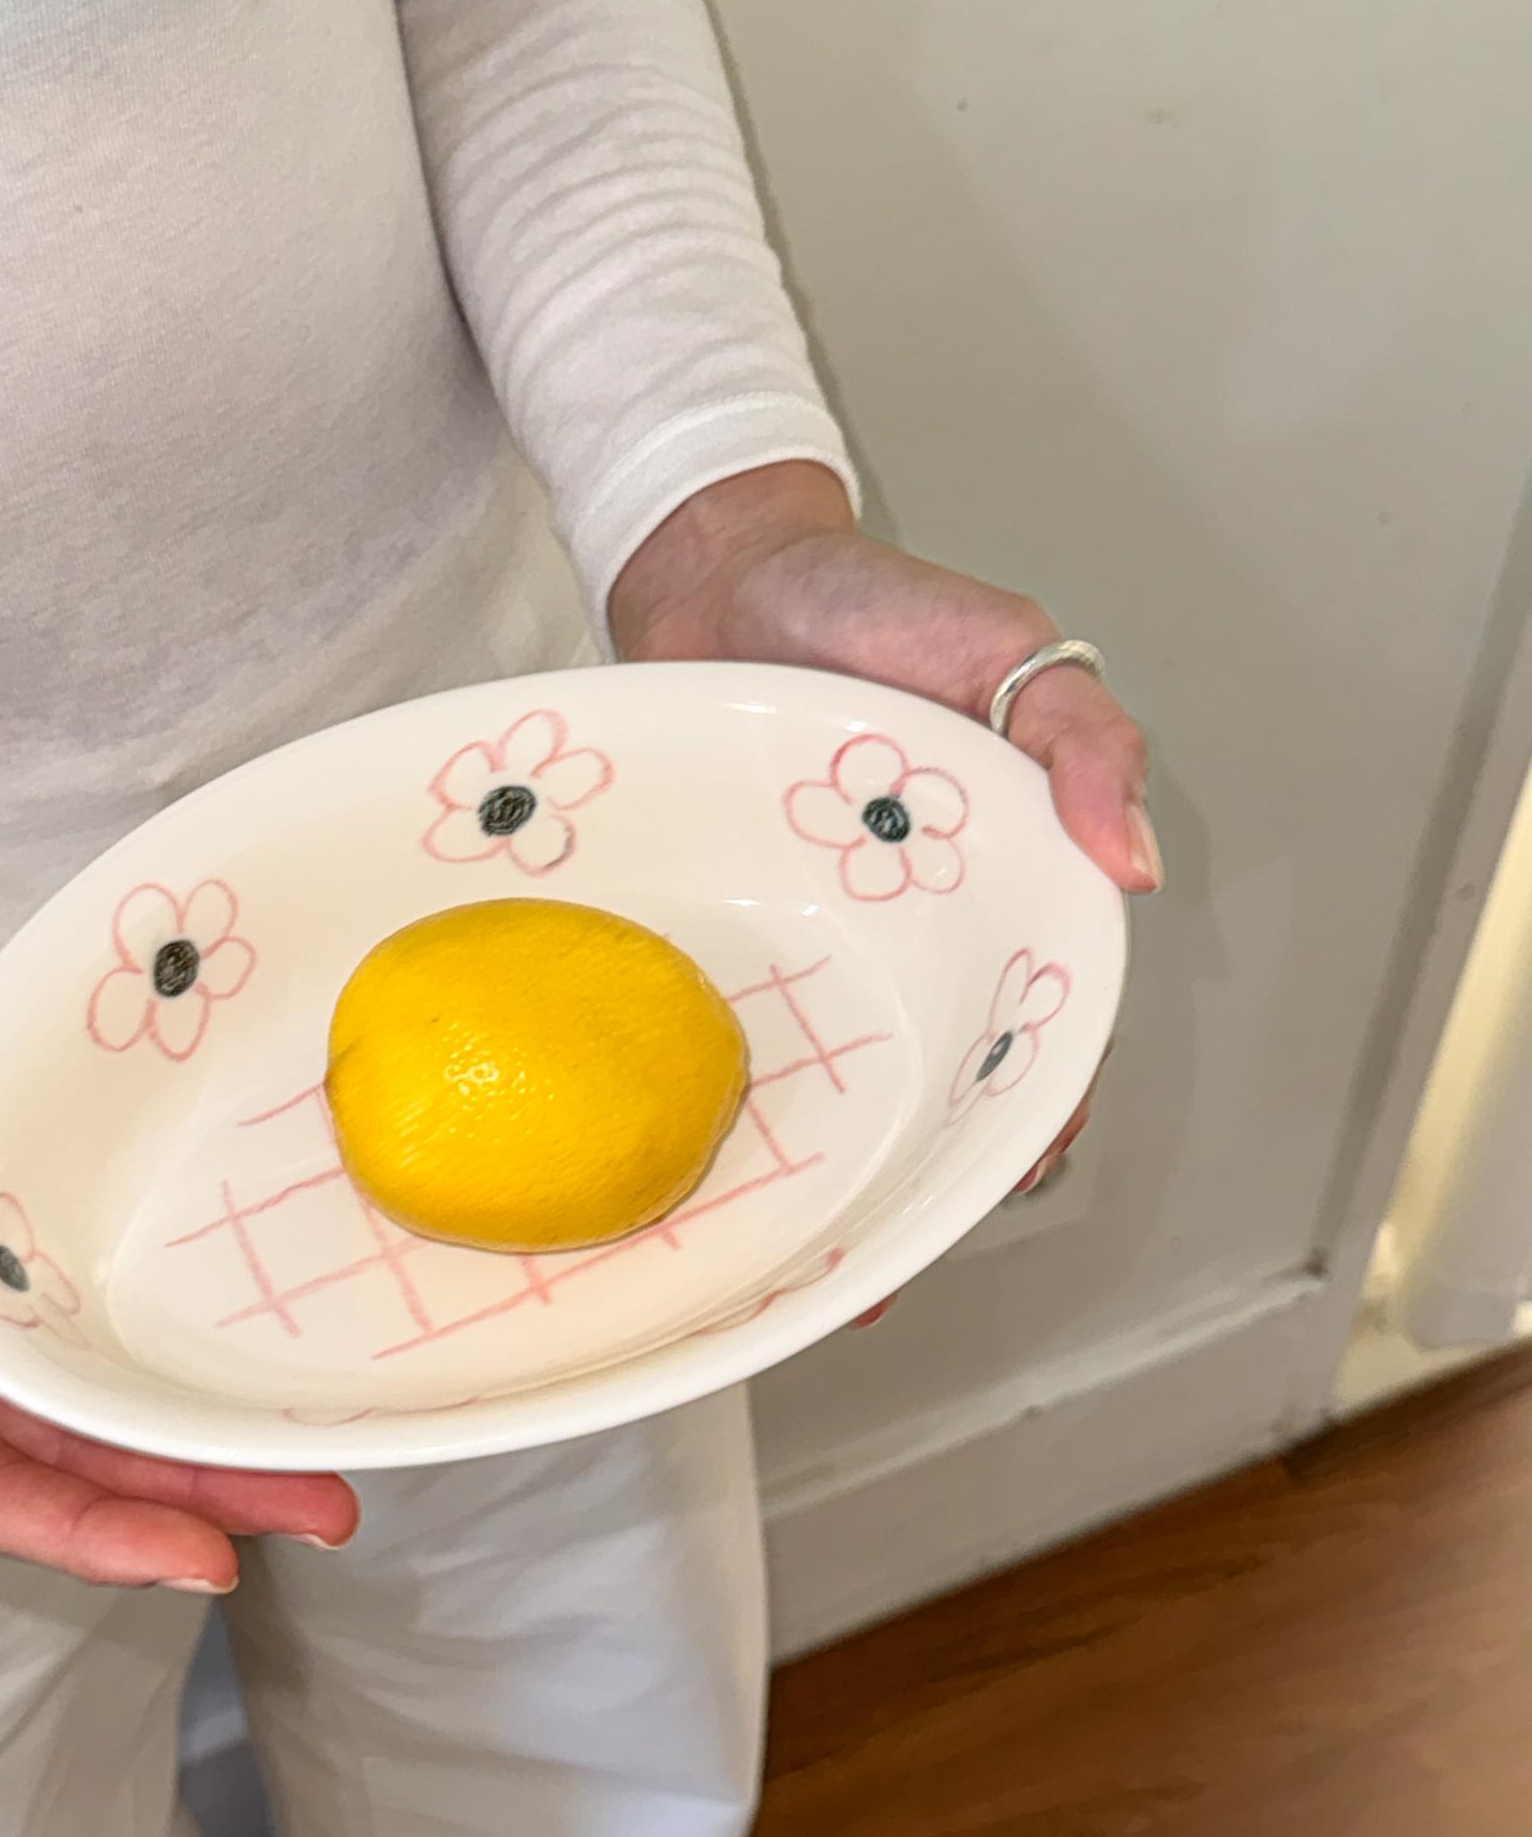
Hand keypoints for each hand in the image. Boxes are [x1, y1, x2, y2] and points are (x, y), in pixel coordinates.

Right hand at [0, 923, 356, 1587]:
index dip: (97, 1534)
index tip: (214, 1563)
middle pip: (73, 1447)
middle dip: (193, 1488)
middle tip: (326, 1507)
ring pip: (98, 1370)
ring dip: (194, 1410)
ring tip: (310, 1437)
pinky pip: (88, 1274)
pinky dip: (154, 1310)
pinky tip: (230, 1331)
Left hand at [611, 462, 1156, 1206]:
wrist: (718, 573)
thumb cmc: (870, 602)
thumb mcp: (1004, 650)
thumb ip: (1083, 740)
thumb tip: (1138, 870)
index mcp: (996, 882)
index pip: (1035, 1018)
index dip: (1032, 1106)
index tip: (1012, 1176)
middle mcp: (905, 925)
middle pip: (930, 1070)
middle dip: (920, 1169)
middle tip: (885, 1263)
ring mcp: (811, 931)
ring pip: (832, 1065)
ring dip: (825, 1160)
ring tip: (799, 1258)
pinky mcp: (726, 923)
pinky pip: (732, 1016)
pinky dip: (726, 1085)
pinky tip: (697, 1155)